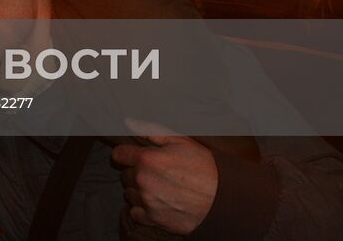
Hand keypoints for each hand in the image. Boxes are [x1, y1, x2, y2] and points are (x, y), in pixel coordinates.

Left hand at [110, 119, 218, 234]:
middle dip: (136, 172)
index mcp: (147, 160)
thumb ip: (151, 131)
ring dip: (139, 190)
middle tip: (156, 173)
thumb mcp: (180, 141)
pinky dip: (142, 208)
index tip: (133, 156)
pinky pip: (136, 213)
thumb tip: (129, 122)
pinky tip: (157, 202)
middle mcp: (143, 181)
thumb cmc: (204, 167)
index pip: (119, 155)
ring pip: (130, 193)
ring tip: (158, 188)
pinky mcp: (154, 219)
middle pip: (126, 175)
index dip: (126, 154)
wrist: (223, 199)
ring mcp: (148, 202)